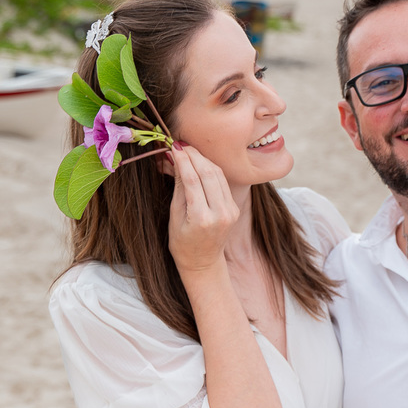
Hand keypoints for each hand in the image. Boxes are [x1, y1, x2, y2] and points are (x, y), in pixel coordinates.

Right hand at [167, 144, 239, 275]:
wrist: (203, 262)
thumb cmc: (182, 242)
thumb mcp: (174, 217)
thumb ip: (179, 188)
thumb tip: (176, 160)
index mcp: (201, 219)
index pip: (192, 180)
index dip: (182, 160)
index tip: (173, 147)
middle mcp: (220, 214)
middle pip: (208, 173)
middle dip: (194, 156)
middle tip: (180, 145)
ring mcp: (230, 211)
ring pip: (217, 174)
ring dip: (203, 159)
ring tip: (188, 151)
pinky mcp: (234, 208)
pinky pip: (223, 182)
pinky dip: (211, 169)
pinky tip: (199, 163)